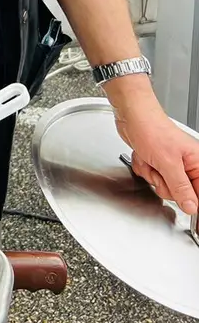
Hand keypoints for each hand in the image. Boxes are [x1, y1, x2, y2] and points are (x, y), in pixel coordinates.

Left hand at [115, 99, 198, 215]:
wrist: (130, 115)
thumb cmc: (151, 129)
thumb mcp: (168, 163)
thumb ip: (181, 188)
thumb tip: (192, 207)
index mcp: (197, 163)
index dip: (190, 199)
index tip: (178, 196)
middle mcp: (186, 164)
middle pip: (180, 194)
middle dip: (164, 183)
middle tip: (160, 170)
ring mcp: (170, 164)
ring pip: (163, 186)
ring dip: (152, 174)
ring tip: (150, 159)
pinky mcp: (156, 162)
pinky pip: (151, 177)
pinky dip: (144, 168)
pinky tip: (143, 156)